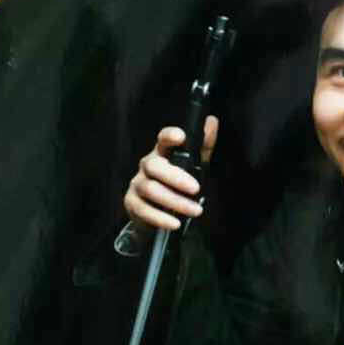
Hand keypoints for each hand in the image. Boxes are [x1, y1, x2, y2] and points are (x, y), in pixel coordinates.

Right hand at [123, 115, 218, 229]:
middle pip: (154, 166)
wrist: (160, 212)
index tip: (181, 136)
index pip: (163, 139)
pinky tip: (175, 223)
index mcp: (162, 153)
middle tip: (196, 189)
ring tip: (195, 210)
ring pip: (150, 189)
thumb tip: (211, 121)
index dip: (169, 135)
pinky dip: (160, 217)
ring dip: (175, 201)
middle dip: (176, 178)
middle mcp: (147, 165)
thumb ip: (203, 146)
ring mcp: (137, 184)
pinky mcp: (132, 202)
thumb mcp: (195, 164)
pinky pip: (143, 209)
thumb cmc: (179, 183)